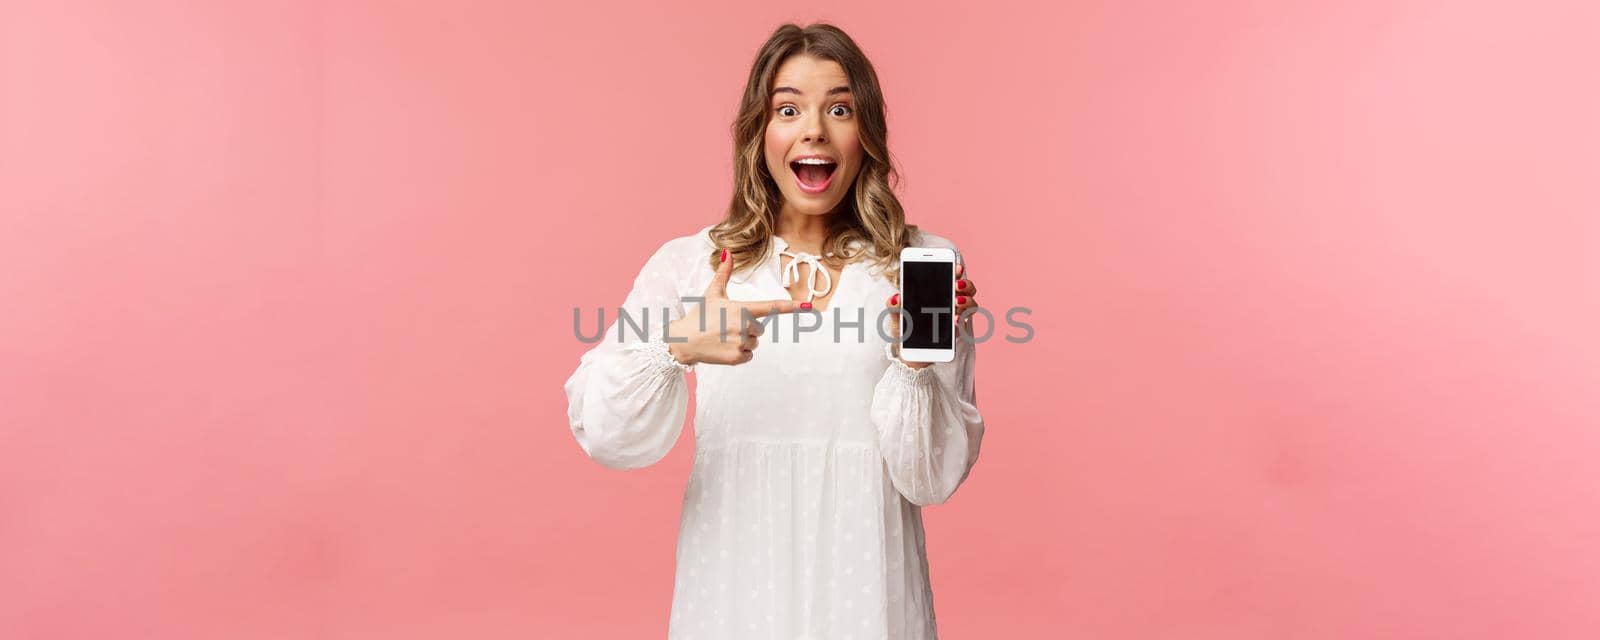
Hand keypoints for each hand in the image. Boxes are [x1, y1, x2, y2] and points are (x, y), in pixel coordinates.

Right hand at [666, 249, 801, 365]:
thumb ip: (723, 273)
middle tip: (726, 326)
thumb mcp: (712, 293)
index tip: (809, 307)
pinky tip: (724, 348)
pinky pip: (749, 355)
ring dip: (743, 341)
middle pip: (760, 328)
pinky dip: (739, 354)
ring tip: (723, 337)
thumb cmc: (700, 314)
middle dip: (747, 328)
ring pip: (754, 343)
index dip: (792, 307)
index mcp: (742, 308)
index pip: (772, 307)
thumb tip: (727, 252)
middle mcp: (744, 325)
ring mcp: (741, 342)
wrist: (683, 340)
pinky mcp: (737, 357)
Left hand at [885, 261, 978, 369]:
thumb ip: (894, 307)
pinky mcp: (954, 334)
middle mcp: (950, 304)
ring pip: (971, 306)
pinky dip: (961, 322)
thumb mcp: (896, 317)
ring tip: (956, 302)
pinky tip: (955, 321)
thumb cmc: (904, 332)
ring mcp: (955, 319)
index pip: (951, 278)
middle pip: (967, 290)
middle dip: (966, 285)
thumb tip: (896, 298)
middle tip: (956, 285)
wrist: (908, 355)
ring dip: (967, 302)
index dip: (957, 270)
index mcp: (936, 294)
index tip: (957, 266)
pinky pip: (964, 326)